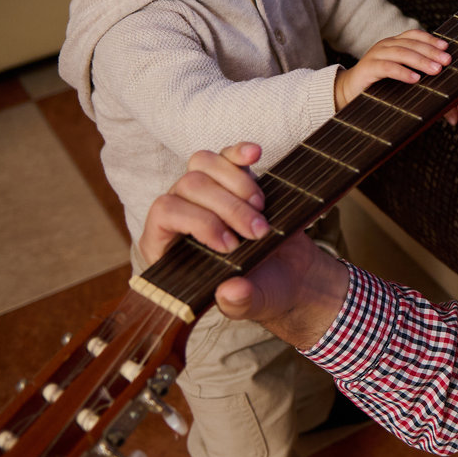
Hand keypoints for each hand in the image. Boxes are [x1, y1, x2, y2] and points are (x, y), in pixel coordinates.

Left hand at [139, 143, 348, 348]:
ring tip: (261, 207)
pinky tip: (255, 153)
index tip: (232, 245)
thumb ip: (238, 302)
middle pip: (189, 185)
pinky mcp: (233, 181)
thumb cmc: (263, 291)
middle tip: (259, 230)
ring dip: (237, 183)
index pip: (165, 212)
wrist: (292, 276)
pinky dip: (240, 153)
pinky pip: (226, 157)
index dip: (198, 222)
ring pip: (203, 165)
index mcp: (169, 246)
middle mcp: (181, 214)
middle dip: (228, 207)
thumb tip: (228, 290)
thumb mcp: (252, 304)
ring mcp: (206, 195)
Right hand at [335, 29, 453, 110]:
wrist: (348, 91)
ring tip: (436, 70)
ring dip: (421, 61)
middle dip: (431, 51)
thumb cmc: (378, 82)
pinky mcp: (368, 68)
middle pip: (411, 44)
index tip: (446, 47)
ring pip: (401, 53)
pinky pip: (387, 68)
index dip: (430, 39)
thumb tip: (439, 71)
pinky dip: (402, 72)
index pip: (414, 35)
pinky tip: (415, 79)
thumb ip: (414, 68)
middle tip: (447, 60)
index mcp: (393, 43)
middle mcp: (385, 46)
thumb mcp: (398, 71)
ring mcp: (375, 55)